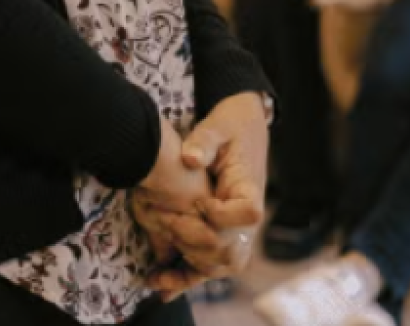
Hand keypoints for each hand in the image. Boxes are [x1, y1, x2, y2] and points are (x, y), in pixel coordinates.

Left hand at [142, 92, 266, 296]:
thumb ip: (204, 141)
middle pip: (232, 250)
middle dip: (196, 244)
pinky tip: (160, 284)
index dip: (221, 214)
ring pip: (220, 265)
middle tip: (167, 226)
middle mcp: (247, 218)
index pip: (248, 215)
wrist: (242, 128)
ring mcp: (236, 231)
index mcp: (251, 190)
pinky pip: (209, 264)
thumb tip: (191, 160)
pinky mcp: (221, 234)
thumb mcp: (218, 126)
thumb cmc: (230, 126)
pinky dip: (186, 276)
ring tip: (158, 271)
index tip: (201, 201)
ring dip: (190, 270)